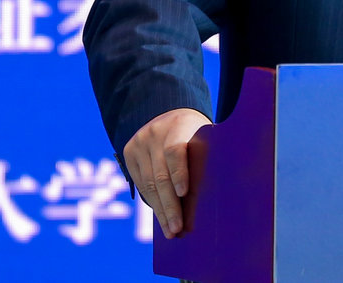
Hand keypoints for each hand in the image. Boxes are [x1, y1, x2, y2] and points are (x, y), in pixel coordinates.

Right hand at [123, 107, 209, 237]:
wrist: (170, 112)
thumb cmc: (196, 132)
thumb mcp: (204, 136)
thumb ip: (204, 157)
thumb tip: (213, 196)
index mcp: (178, 124)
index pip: (175, 151)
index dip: (179, 173)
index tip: (184, 193)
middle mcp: (154, 133)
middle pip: (160, 174)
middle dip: (170, 205)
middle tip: (177, 229)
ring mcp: (139, 142)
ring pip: (148, 184)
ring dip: (160, 210)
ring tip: (170, 230)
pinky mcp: (129, 152)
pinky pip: (140, 183)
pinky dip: (152, 202)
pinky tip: (161, 217)